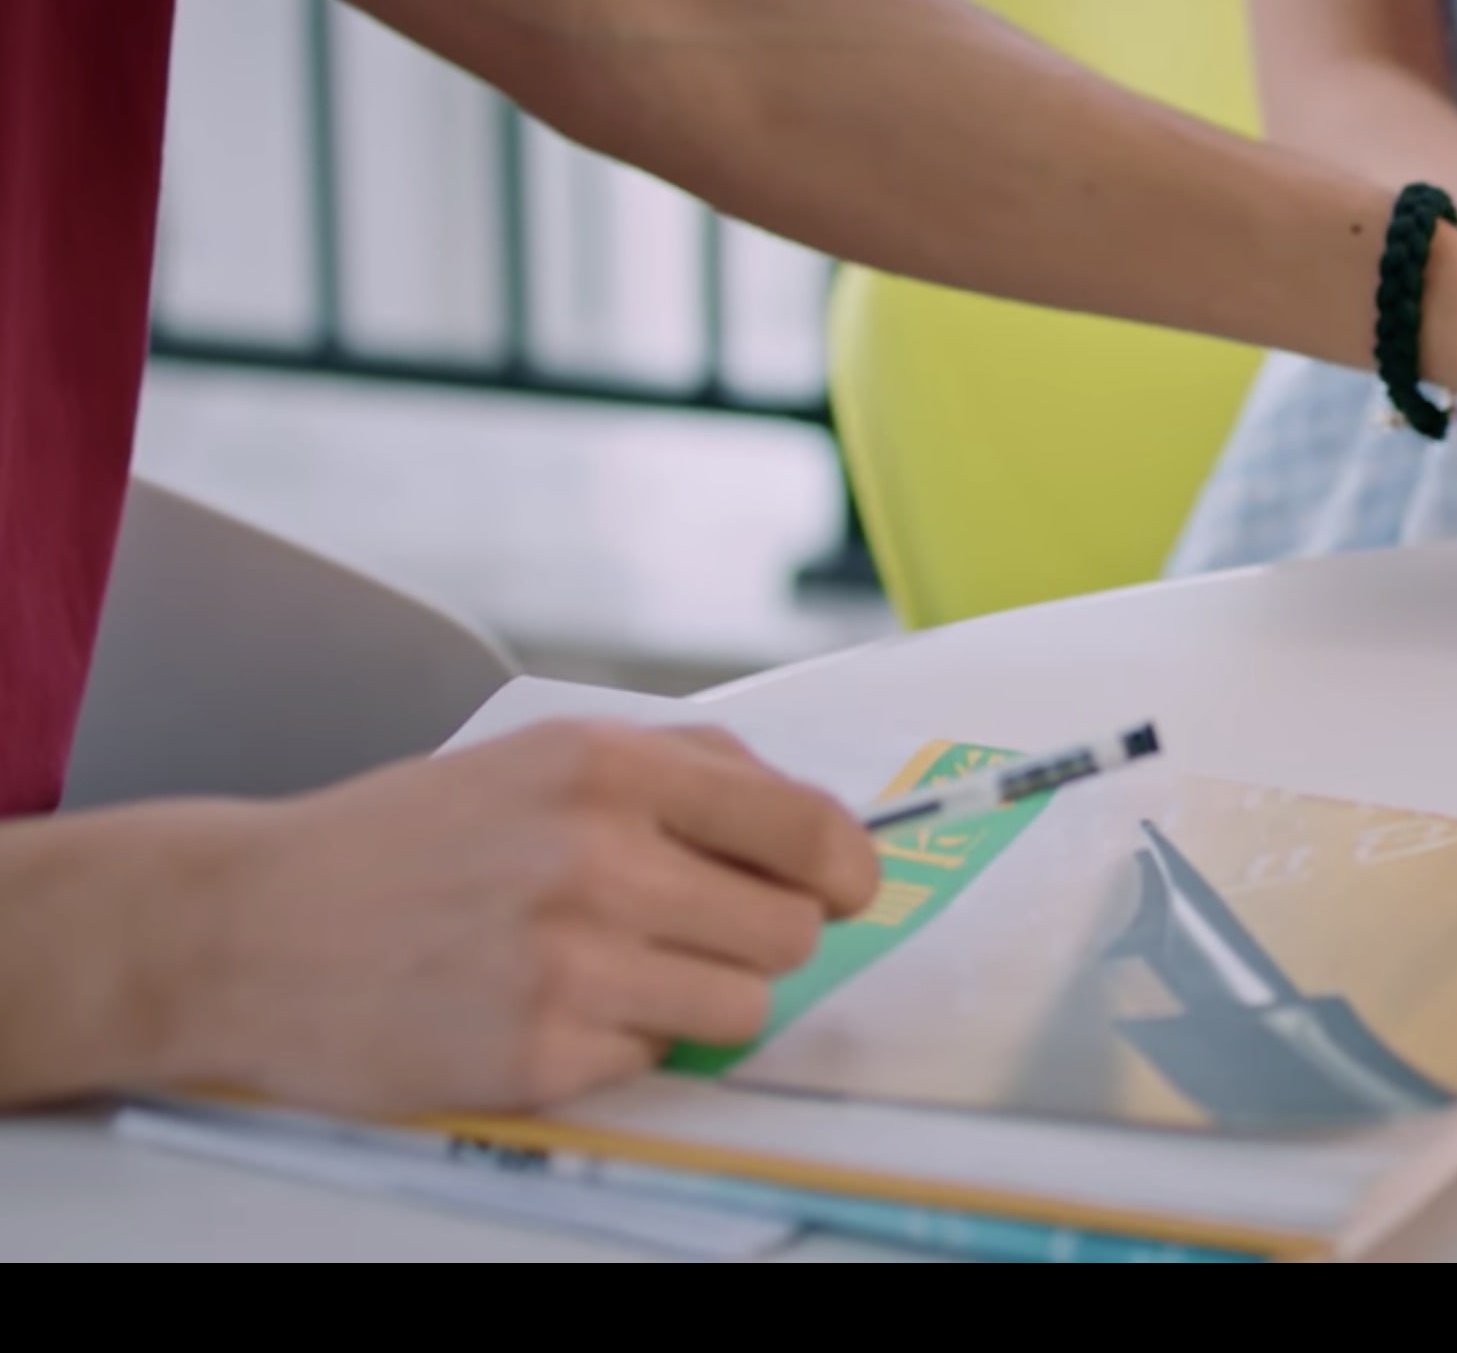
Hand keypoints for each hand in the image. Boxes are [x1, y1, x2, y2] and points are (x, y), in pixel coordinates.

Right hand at [173, 720, 878, 1113]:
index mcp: (609, 767)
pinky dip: (621, 1046)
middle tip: (690, 929)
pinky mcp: (540, 1054)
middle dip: (758, 935)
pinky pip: (656, 1062)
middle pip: (789, 929)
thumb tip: (820, 824)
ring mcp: (569, 962)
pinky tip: (547, 1009)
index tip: (846, 886)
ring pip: (743, 1006)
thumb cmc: (412, 840)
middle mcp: (598, 858)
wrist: (247, 926)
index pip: (805, 826)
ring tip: (615, 970)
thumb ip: (690, 771)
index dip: (847, 866)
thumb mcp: (547, 756)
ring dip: (700, 999)